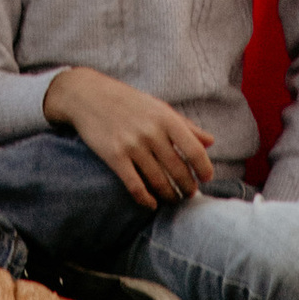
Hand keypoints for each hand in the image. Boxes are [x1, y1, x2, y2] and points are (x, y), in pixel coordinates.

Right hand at [46, 67, 216, 207]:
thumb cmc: (127, 101)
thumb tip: (210, 141)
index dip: (205, 168)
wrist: (88, 95)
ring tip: (173, 199)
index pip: (195, 150)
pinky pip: (135, 186)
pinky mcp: (114, 157)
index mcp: (165, 118)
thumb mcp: (158, 107)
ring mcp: (132, 145)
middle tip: (189, 193)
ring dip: (169, 195)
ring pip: (159, 182)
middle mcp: (151, 132)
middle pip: (178, 170)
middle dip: (187, 187)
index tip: (207, 178)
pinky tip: (151, 204)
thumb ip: (185, 125)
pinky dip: (146, 200)